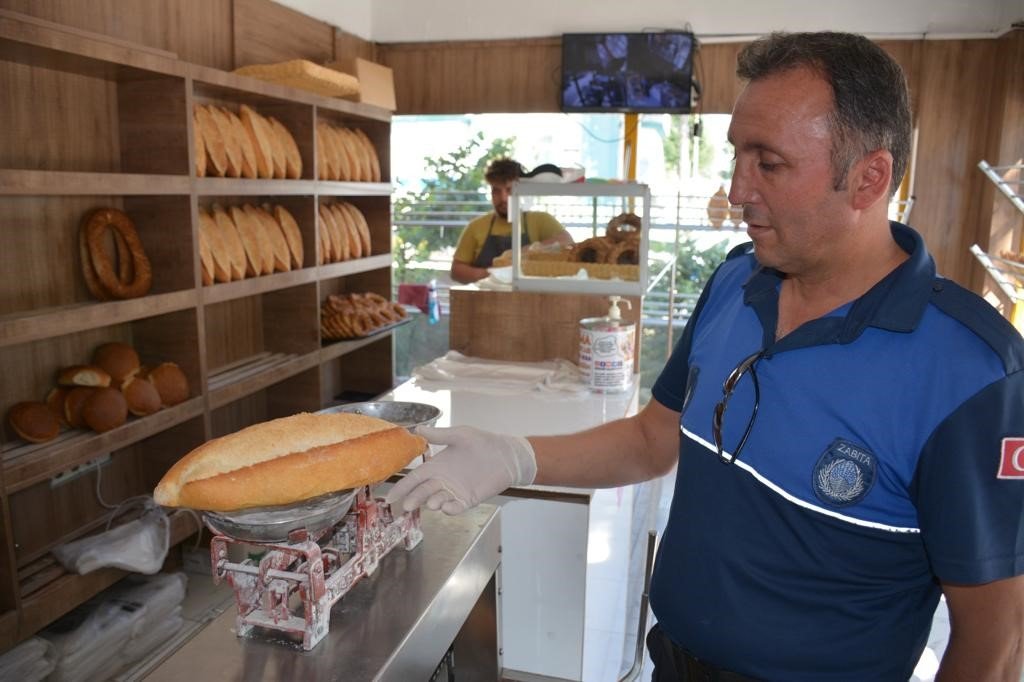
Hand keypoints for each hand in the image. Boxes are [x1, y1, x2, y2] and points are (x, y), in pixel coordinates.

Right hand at [385, 425, 536, 514]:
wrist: (506, 454)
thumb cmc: (483, 442)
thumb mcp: (460, 435)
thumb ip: (439, 435)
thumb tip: (417, 429)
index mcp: (437, 465)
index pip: (415, 478)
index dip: (402, 487)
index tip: (390, 497)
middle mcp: (443, 480)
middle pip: (423, 492)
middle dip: (414, 499)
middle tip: (407, 506)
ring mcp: (456, 491)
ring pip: (438, 500)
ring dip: (433, 503)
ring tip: (431, 503)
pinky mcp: (469, 499)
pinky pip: (457, 506)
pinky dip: (451, 509)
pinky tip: (447, 507)